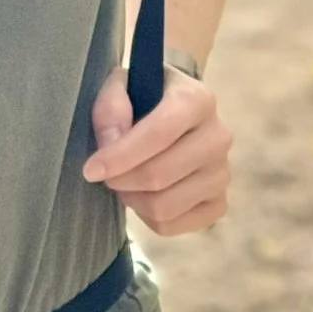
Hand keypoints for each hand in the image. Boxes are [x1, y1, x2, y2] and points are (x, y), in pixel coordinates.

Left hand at [83, 64, 230, 236]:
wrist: (177, 114)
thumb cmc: (146, 97)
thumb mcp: (124, 85)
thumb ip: (112, 104)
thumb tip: (111, 143)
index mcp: (197, 99)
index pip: (159, 132)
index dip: (121, 155)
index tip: (90, 169)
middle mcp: (218, 137)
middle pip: (160, 175)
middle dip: (122, 180)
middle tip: (105, 174)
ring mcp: (222, 173)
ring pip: (165, 206)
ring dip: (133, 199)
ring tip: (124, 183)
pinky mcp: (218, 203)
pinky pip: (173, 226)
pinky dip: (148, 218)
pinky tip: (144, 196)